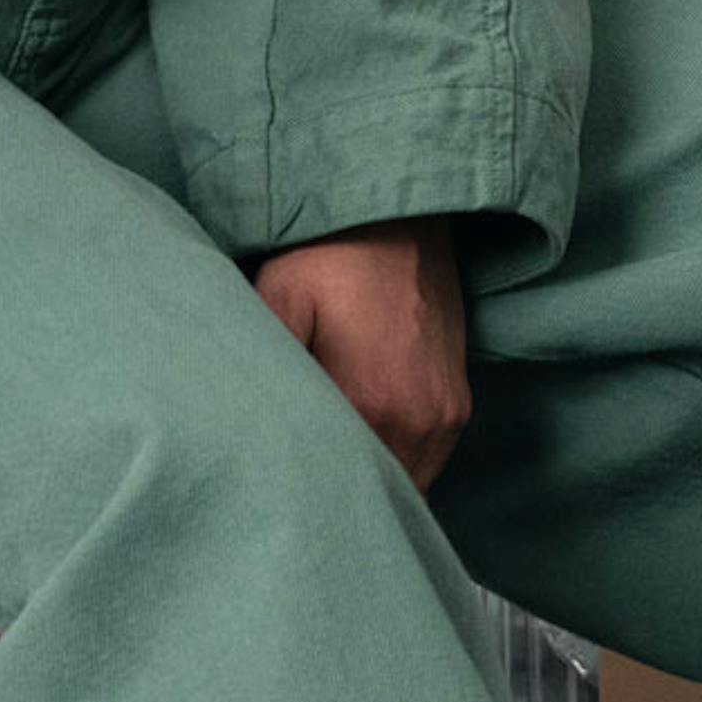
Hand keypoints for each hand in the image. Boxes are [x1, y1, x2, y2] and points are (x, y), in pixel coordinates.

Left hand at [251, 215, 469, 490]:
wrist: (396, 209)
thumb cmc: (331, 253)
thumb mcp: (279, 297)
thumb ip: (265, 368)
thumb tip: (242, 427)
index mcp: (372, 404)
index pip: (337, 483)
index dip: (305, 489)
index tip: (277, 487)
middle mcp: (420, 422)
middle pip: (375, 490)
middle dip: (338, 491)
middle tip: (296, 486)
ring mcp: (446, 414)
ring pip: (406, 482)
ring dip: (371, 480)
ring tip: (328, 470)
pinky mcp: (459, 401)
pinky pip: (428, 459)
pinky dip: (396, 461)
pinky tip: (362, 446)